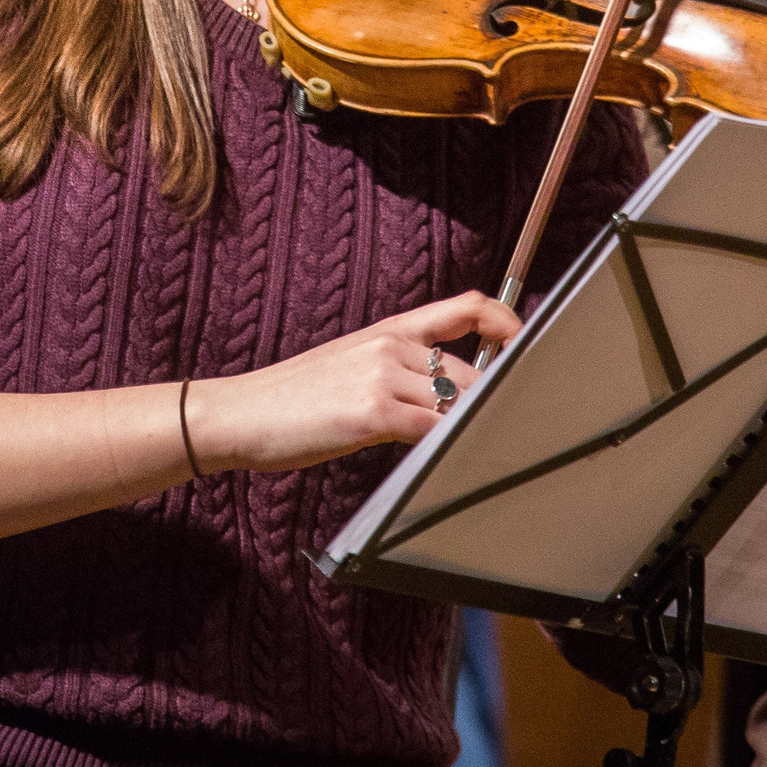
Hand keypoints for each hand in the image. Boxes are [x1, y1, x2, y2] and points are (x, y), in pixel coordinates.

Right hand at [188, 290, 521, 473]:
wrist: (240, 414)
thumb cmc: (292, 401)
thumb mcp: (349, 368)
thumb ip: (399, 372)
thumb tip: (449, 401)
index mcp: (389, 329)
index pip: (465, 306)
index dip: (507, 320)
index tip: (526, 345)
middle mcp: (390, 344)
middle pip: (470, 372)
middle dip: (492, 404)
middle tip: (513, 429)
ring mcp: (382, 375)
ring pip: (457, 401)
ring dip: (474, 428)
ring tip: (488, 451)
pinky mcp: (373, 412)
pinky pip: (434, 429)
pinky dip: (451, 445)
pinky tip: (453, 460)